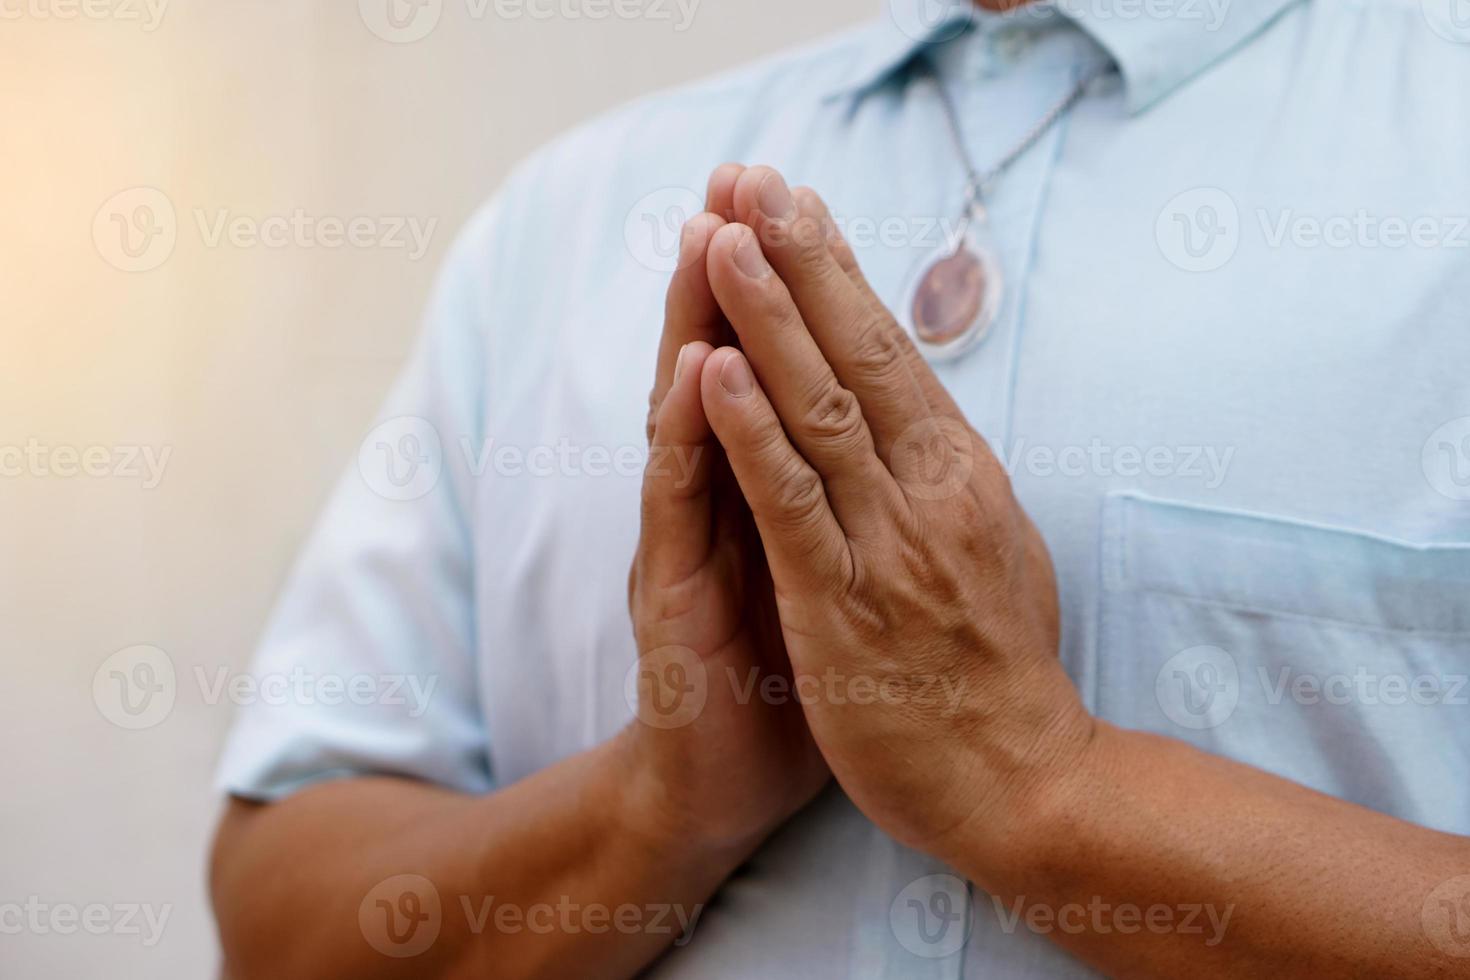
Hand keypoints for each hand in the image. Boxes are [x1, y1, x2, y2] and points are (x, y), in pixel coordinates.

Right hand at [623, 165, 828, 857]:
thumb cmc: (787, 681)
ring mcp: (690, 540)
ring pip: (694, 415)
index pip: (783, 375)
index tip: (810, 207)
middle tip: (744, 179)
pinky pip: (684, 504)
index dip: (796, 292)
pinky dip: (691, 434)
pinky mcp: (672, 594)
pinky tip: (698, 370)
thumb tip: (894, 451)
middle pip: (732, 367)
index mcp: (769, 493)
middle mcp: (720, 499)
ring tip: (709, 236)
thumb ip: (839, 506)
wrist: (721, 787)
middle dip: (743, 272)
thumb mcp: (829, 577)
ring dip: (701, 323)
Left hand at [690, 166, 1094, 865]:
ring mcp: (888, 545)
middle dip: (800, 260)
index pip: (893, 350)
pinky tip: (717, 373)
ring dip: (767, 319)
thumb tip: (926, 411)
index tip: (796, 203)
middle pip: (859, 354)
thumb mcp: (994, 542)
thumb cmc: (997, 664)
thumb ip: (952, 474)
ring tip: (721, 240)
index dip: (839, 272)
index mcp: (962, 471)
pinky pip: (793, 504)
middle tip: (753, 180)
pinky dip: (753, 433)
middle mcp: (931, 490)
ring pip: (821, 410)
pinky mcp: (844, 605)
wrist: (1019, 779)